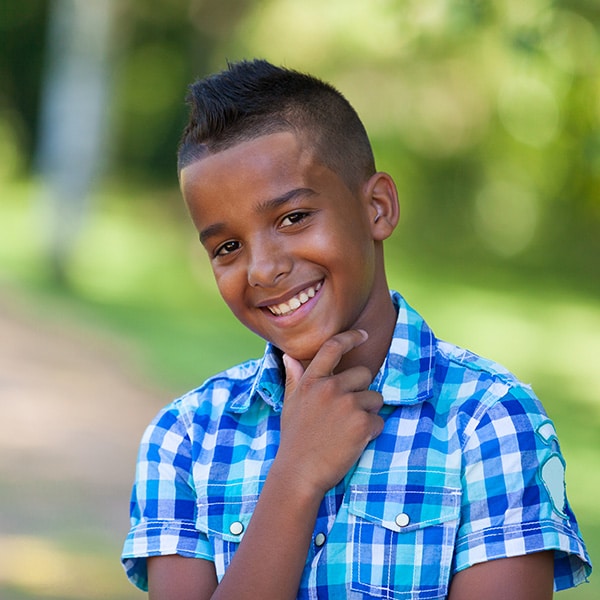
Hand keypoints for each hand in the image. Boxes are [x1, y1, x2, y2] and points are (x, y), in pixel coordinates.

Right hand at [274, 329, 383, 495]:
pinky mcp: (362, 424)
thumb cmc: (295, 439)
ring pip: (375, 398)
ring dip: (368, 412)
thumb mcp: (290, 404)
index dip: (351, 337)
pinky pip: (379, 421)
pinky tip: (354, 442)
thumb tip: (288, 356)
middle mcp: (330, 388)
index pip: (333, 348)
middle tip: (347, 412)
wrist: (299, 473)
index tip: (363, 335)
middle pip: (364, 374)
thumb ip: (295, 378)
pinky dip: (372, 432)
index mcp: (311, 381)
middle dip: (362, 390)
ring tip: (348, 430)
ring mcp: (347, 405)